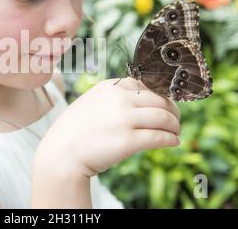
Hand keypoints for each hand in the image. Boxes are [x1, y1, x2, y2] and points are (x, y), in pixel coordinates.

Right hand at [35, 77, 180, 177]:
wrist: (61, 153)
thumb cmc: (76, 130)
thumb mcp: (92, 102)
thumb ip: (115, 98)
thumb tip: (144, 102)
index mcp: (110, 87)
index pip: (147, 84)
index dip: (161, 95)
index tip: (166, 105)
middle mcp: (118, 99)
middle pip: (160, 100)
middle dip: (173, 111)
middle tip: (175, 120)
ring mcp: (124, 119)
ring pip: (164, 117)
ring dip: (174, 125)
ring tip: (175, 132)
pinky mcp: (128, 141)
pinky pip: (160, 137)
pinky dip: (171, 139)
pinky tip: (173, 142)